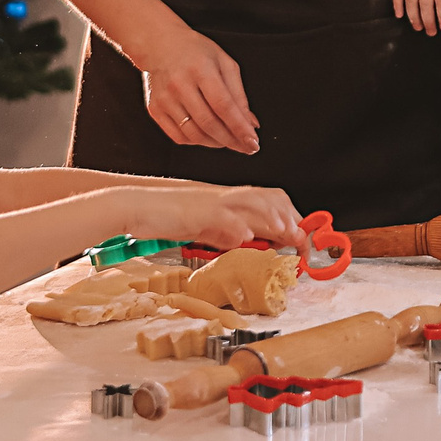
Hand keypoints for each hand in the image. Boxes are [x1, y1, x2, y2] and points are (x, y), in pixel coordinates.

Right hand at [133, 183, 303, 250]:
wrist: (138, 207)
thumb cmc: (169, 217)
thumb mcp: (206, 227)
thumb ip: (227, 232)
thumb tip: (248, 239)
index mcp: (230, 200)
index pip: (270, 202)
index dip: (291, 219)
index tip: (302, 242)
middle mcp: (226, 197)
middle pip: (268, 198)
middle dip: (289, 218)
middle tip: (300, 242)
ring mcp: (213, 202)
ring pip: (251, 202)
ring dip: (272, 217)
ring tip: (286, 233)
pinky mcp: (196, 212)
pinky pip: (221, 216)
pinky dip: (235, 225)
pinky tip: (245, 234)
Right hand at [138, 25, 259, 153]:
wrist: (159, 45)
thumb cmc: (196, 53)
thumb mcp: (224, 63)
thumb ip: (239, 94)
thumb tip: (251, 124)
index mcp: (201, 69)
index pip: (223, 106)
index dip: (240, 127)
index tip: (253, 142)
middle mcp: (180, 85)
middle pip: (209, 123)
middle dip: (231, 140)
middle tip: (246, 147)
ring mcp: (165, 99)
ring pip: (194, 134)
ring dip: (216, 143)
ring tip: (229, 140)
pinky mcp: (155, 110)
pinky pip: (179, 136)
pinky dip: (197, 141)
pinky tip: (208, 136)